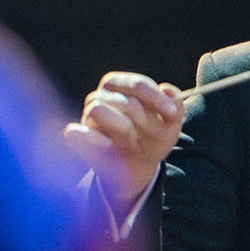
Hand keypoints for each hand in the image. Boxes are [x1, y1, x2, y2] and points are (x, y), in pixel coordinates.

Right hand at [63, 71, 184, 209]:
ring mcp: (87, 117)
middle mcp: (100, 96)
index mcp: (121, 85)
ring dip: (123, 126)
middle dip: (143, 116)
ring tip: (133, 139)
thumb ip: (175, 106)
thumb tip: (169, 90)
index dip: (155, 98)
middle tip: (153, 131)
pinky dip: (89, 137)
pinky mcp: (79, 138)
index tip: (171, 113)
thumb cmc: (152, 137)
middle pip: (122, 99)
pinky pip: (74, 133)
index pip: (137, 84)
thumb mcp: (170, 124)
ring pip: (98, 109)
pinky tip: (108, 145)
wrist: (139, 165)